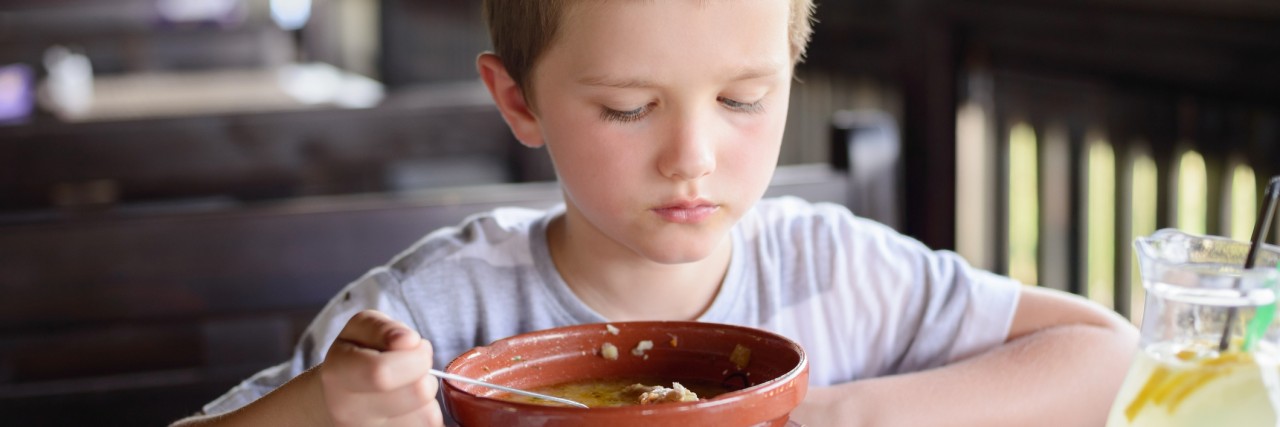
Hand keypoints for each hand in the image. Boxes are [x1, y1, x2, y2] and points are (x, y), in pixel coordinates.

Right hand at [318, 310, 442, 426]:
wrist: (335, 400)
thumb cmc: (354, 358)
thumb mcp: (360, 329)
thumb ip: (384, 329)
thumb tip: (409, 341)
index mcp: (339, 375)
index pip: (383, 372)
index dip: (414, 357)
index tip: (416, 347)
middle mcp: (349, 411)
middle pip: (417, 394)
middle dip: (425, 375)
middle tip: (414, 369)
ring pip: (428, 416)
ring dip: (427, 399)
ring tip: (406, 390)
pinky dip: (425, 415)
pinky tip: (407, 408)